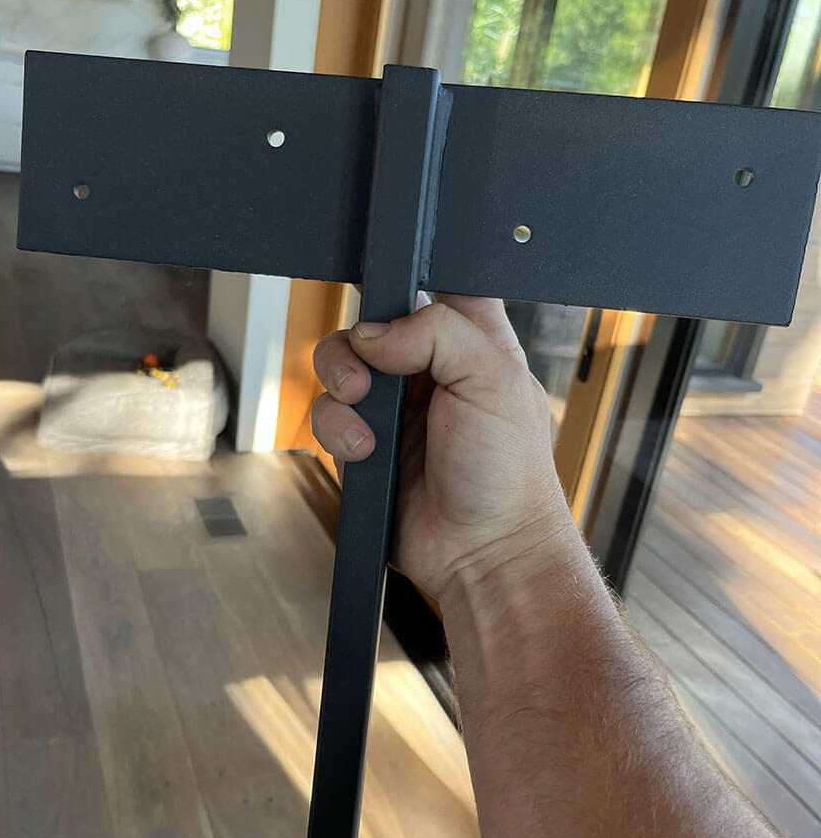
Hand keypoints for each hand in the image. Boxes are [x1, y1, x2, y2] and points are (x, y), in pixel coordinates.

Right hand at [310, 294, 573, 600]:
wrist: (485, 554)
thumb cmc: (509, 473)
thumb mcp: (493, 380)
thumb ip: (437, 333)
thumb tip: (372, 334)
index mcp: (473, 341)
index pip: (432, 284)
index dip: (406, 282)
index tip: (392, 301)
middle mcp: (430, 369)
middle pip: (369, 321)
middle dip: (354, 344)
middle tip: (366, 376)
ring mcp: (395, 409)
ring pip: (338, 367)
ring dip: (340, 390)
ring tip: (368, 430)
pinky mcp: (366, 446)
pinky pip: (328, 417)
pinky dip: (338, 433)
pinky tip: (367, 455)